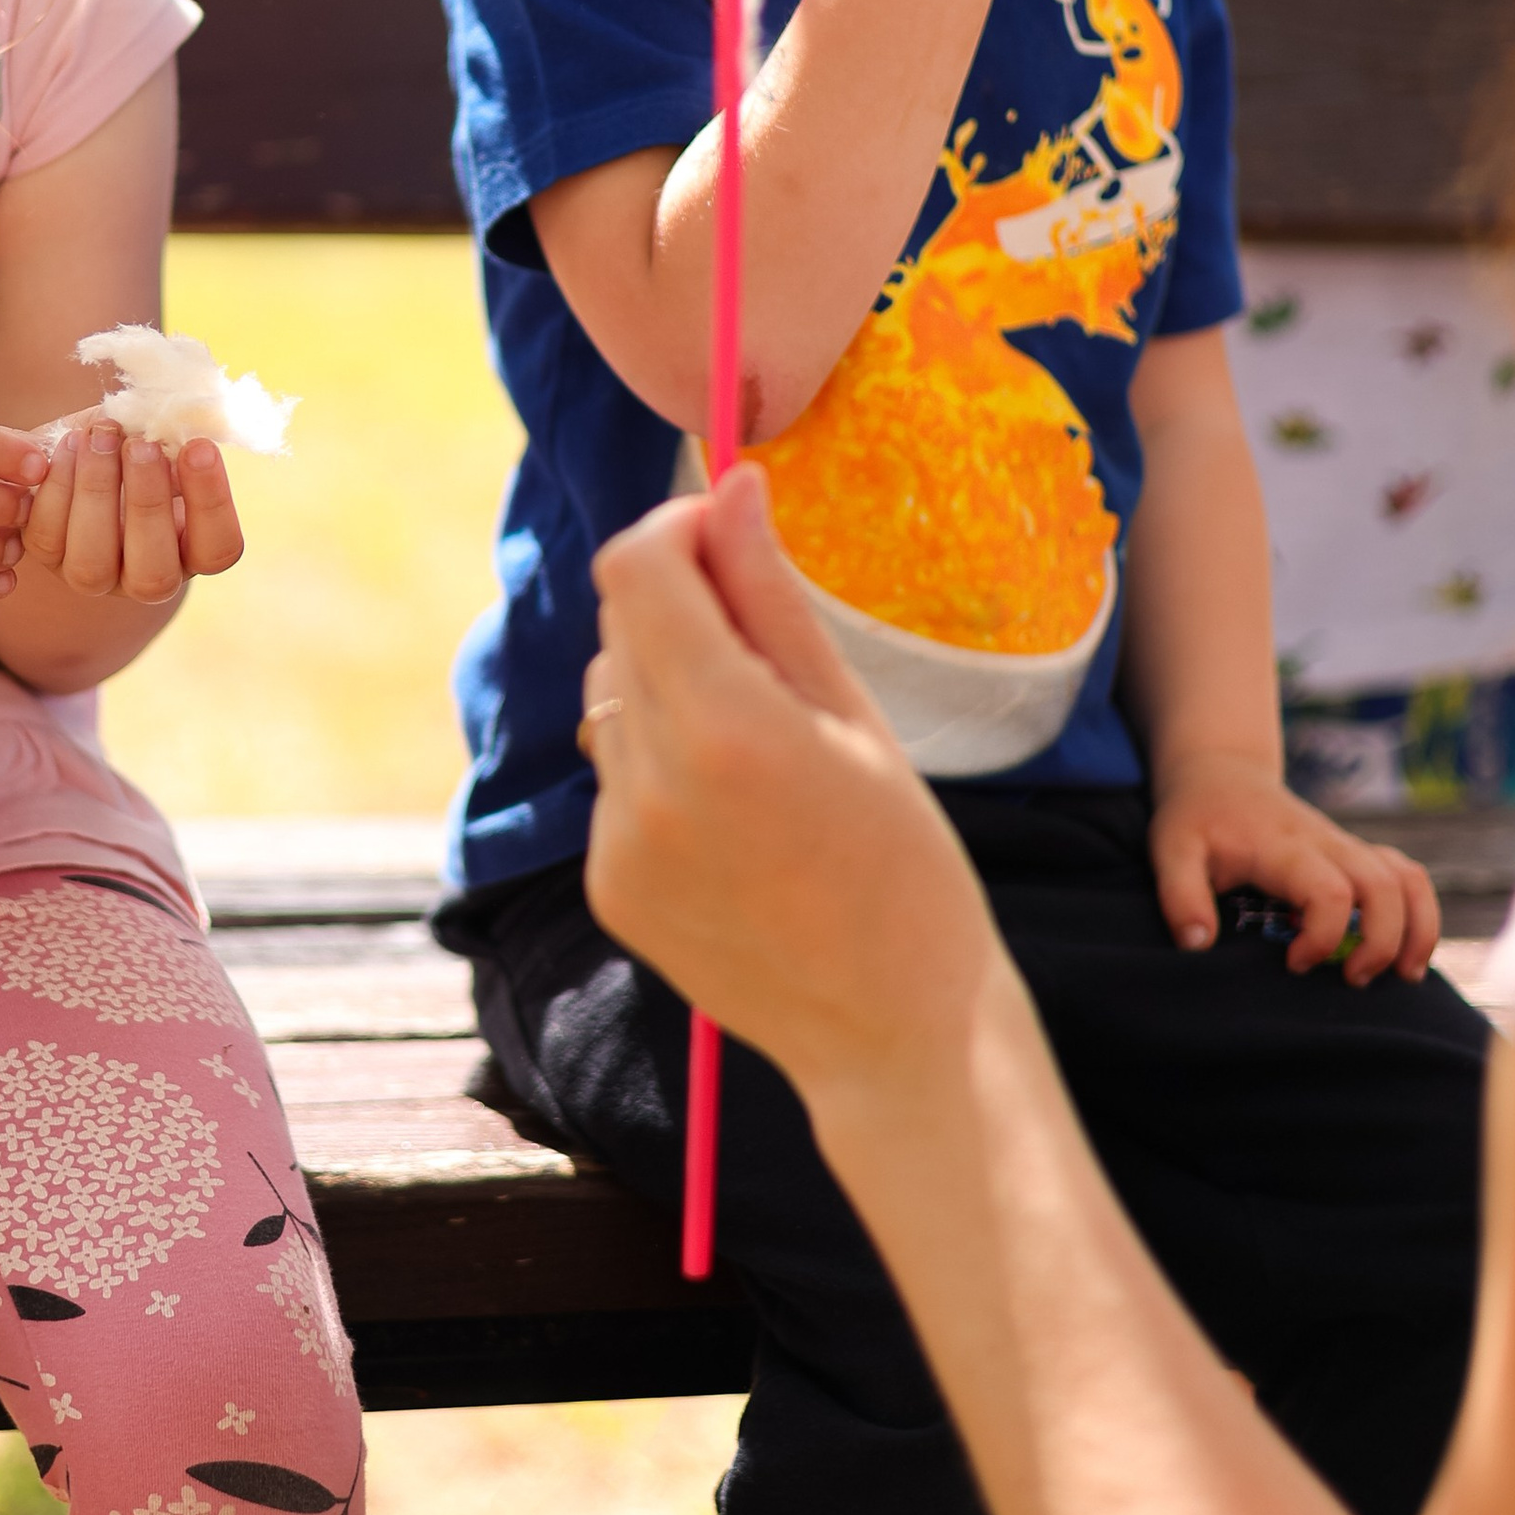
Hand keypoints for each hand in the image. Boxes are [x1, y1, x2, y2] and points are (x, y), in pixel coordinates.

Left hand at [24, 418, 245, 602]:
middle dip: (147, 503)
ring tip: (100, 437)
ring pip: (91, 566)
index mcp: (192, 551)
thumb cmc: (137, 442)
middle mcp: (146, 576)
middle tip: (142, 445)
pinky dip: (57, 488)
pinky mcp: (48, 555)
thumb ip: (175, 435)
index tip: (199, 445)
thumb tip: (174, 420)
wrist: (83, 447)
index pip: (217, 550)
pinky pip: (47, 537)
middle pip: (153, 574)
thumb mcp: (163, 437)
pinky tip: (70, 443)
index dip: (212, 503)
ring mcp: (94, 575)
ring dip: (97, 493)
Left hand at [584, 465, 1010, 1108]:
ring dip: (667, 683)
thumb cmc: (906, 863)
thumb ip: (772, 596)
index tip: (727, 536)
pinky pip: (615, 775)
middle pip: (619, 624)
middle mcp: (653, 785)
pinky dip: (661, 762)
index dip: (676, 529)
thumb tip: (731, 484)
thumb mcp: (853, 713)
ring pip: (611, 697)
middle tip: (760, 640)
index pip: (637, 567)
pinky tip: (737, 813)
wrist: (893, 1030)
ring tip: (757, 741)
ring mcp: (619, 843)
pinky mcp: (608, 886)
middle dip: (677, 601)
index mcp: (727, 730)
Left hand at [1148, 750, 1438, 984]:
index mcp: (1284, 846)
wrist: (1221, 774)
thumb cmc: (1196, 817)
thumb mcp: (1171, 851)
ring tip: (1403, 976)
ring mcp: (1348, 846)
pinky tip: (1404, 955)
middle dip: (1382, 941)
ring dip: (1418, 929)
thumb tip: (1197, 946)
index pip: (1328, 891)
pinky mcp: (1357, 853)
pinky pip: (1408, 876)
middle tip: (1353, 981)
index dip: (1322, 937)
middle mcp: (1327, 843)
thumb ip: (1180, 896)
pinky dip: (1420, 914)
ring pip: (1408, 879)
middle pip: (1384, 887)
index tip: (1294, 965)